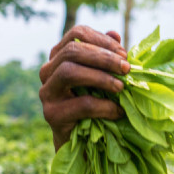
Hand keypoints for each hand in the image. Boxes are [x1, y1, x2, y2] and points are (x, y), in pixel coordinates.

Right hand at [39, 26, 130, 149]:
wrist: (85, 141)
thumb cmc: (98, 102)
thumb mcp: (106, 76)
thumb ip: (109, 55)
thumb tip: (115, 33)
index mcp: (61, 56)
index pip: (77, 34)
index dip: (102, 40)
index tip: (123, 53)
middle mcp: (49, 70)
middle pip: (73, 51)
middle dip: (104, 58)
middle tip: (127, 69)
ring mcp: (47, 92)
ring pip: (69, 72)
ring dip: (101, 77)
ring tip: (121, 87)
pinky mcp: (52, 114)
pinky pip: (80, 104)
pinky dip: (104, 106)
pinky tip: (118, 111)